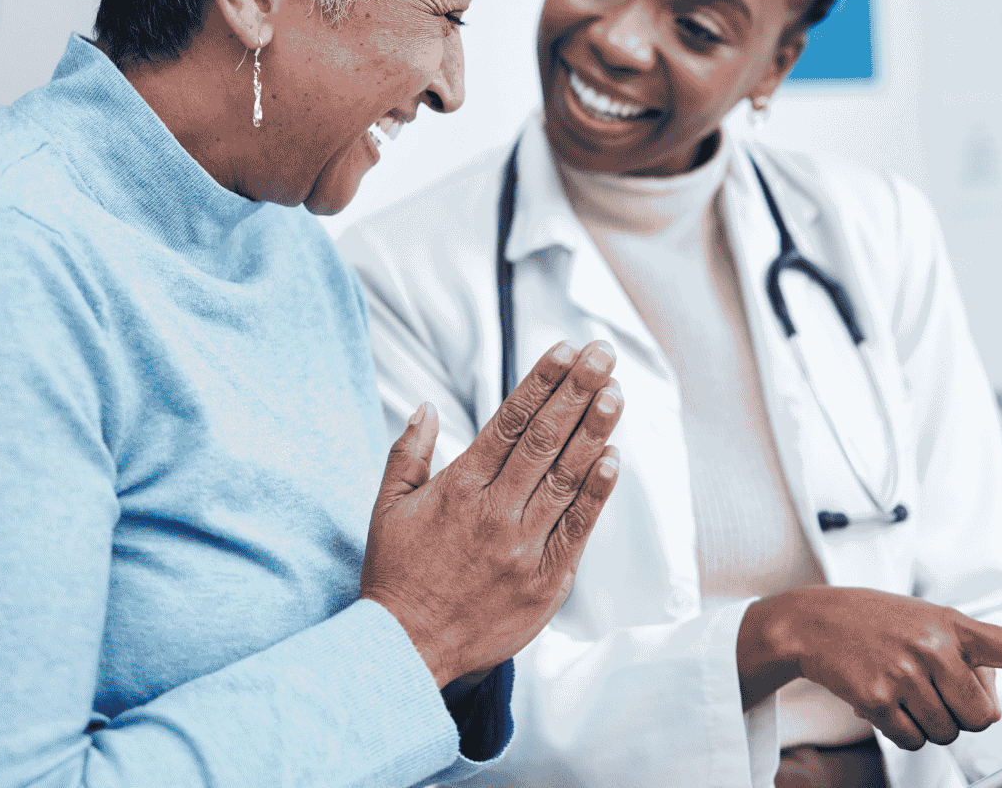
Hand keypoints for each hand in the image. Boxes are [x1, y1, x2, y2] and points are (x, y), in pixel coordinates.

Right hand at [361, 340, 623, 687]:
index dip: (541, 382)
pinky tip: (613, 459)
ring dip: (595, 432)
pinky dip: (596, 493)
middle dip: (576, 392)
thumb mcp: (386, 509)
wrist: (407, 651)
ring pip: (566, 479)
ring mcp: (523, 547)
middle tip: (603, 355)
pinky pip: (576, 529)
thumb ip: (408, 454)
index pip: (509, 422)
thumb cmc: (396, 576)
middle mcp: (495, 512)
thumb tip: (427, 407)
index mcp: (458, 488)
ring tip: (615, 393)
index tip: (566, 350)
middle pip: (544, 441)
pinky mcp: (545, 581)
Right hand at [737, 586, 1001, 750]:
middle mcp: (935, 645)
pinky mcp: (879, 697)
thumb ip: (964, 657)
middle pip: (981, 717)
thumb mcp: (927, 624)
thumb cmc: (879, 624)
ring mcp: (906, 671)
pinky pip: (914, 740)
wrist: (812, 620)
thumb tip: (987, 708)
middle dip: (962, 716)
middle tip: (931, 691)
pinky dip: (903, 732)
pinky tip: (883, 702)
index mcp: (955, 624)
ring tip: (902, 690)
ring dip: (930, 724)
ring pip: (948, 733)